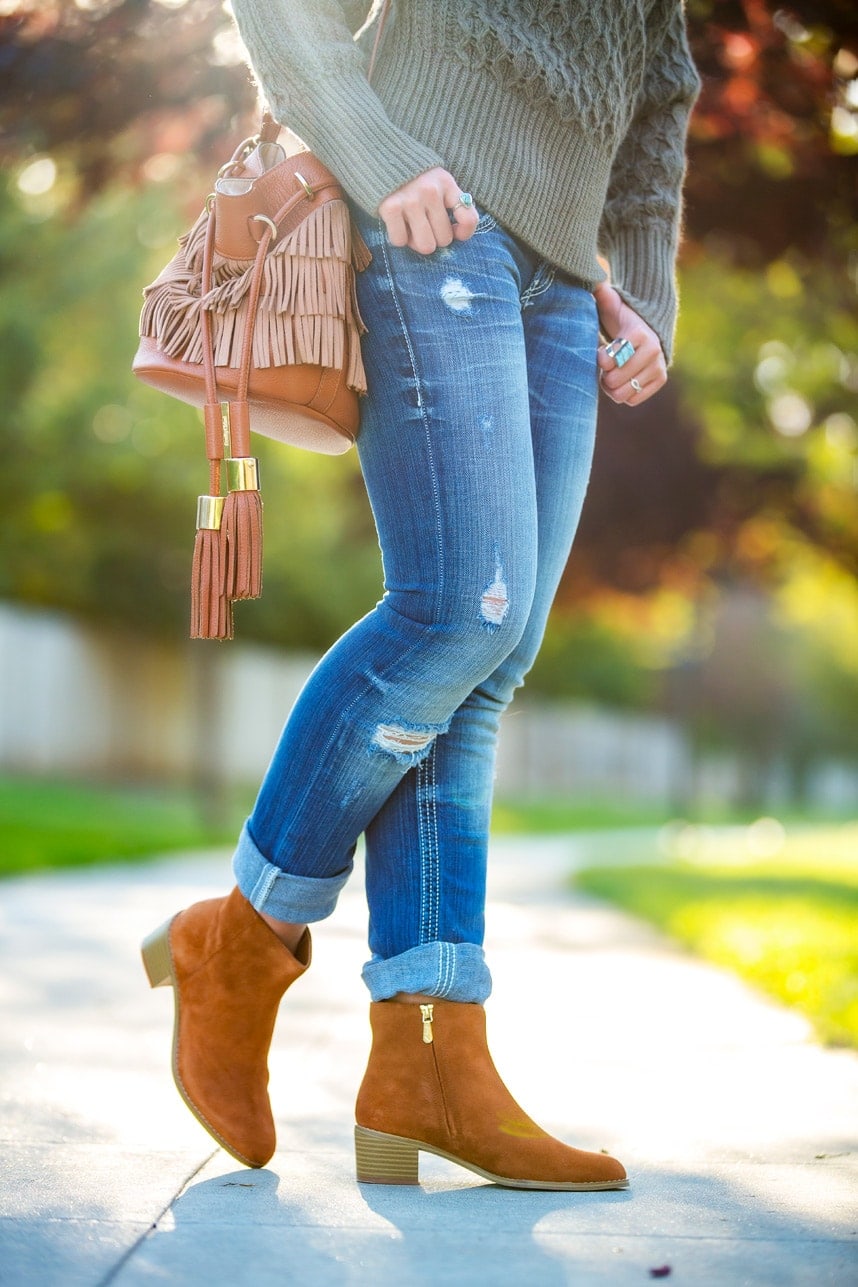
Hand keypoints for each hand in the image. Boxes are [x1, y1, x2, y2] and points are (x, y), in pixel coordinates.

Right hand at [378, 167, 478, 254]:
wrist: (376, 151)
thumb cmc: (411, 173)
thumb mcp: (436, 177)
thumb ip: (449, 199)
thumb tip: (457, 233)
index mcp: (446, 183)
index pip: (468, 219)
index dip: (464, 234)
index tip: (454, 232)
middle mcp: (431, 192)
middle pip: (444, 239)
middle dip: (435, 238)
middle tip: (424, 227)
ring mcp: (410, 200)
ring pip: (425, 246)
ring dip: (417, 243)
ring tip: (411, 229)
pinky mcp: (390, 208)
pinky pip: (400, 241)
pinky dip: (398, 238)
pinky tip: (396, 224)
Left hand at [594, 283, 666, 405]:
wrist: (647, 327)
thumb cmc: (621, 318)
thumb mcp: (610, 304)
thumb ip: (601, 293)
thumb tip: (593, 279)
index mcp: (639, 333)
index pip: (611, 359)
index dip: (601, 359)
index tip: (601, 350)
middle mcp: (653, 351)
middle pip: (614, 380)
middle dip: (604, 375)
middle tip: (606, 365)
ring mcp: (659, 366)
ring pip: (622, 394)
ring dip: (612, 387)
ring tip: (612, 373)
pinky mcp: (661, 379)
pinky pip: (633, 399)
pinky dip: (624, 394)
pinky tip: (624, 379)